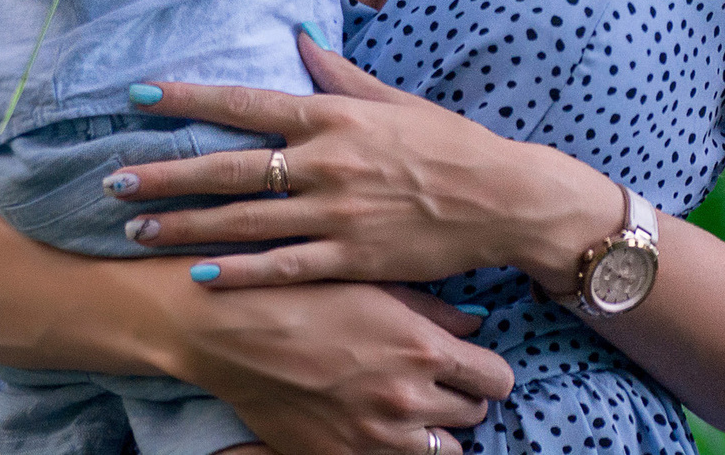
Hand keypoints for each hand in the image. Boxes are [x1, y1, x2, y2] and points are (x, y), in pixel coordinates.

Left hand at [113, 36, 618, 293]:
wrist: (507, 199)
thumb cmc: (448, 144)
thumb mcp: (392, 100)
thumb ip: (338, 74)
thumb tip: (298, 35)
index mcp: (332, 117)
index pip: (243, 102)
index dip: (187, 98)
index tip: (137, 95)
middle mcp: (326, 162)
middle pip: (228, 168)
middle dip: (165, 175)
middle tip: (112, 183)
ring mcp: (337, 214)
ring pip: (244, 221)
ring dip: (185, 226)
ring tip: (136, 231)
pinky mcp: (354, 259)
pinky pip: (285, 268)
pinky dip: (239, 272)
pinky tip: (198, 275)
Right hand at [159, 277, 510, 454]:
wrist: (228, 330)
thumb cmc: (298, 295)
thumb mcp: (369, 286)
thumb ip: (431, 309)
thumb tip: (472, 325)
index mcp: (421, 349)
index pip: (496, 379)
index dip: (483, 371)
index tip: (467, 364)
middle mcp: (408, 398)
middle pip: (473, 414)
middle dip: (456, 395)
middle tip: (427, 378)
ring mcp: (377, 436)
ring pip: (443, 448)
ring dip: (430, 427)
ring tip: (400, 402)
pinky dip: (391, 444)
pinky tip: (368, 418)